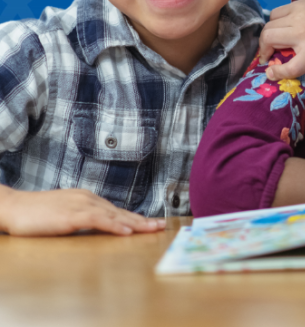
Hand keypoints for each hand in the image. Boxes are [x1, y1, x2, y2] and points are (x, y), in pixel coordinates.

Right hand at [0, 187, 165, 236]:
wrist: (14, 207)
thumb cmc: (37, 213)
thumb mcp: (65, 215)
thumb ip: (82, 219)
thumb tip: (98, 227)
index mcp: (89, 200)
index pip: (117, 211)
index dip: (136, 218)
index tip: (152, 223)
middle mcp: (89, 200)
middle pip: (121, 212)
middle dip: (142, 220)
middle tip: (161, 226)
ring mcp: (81, 206)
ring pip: (114, 215)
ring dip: (135, 223)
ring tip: (151, 229)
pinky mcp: (72, 215)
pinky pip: (98, 220)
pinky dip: (114, 225)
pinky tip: (126, 232)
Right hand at [260, 0, 304, 102]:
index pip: (287, 66)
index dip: (276, 73)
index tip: (270, 74)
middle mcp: (303, 31)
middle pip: (268, 39)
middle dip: (264, 51)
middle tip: (269, 58)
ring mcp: (299, 14)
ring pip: (269, 25)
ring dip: (267, 37)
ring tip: (273, 44)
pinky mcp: (298, 4)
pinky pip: (275, 12)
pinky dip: (273, 21)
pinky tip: (282, 28)